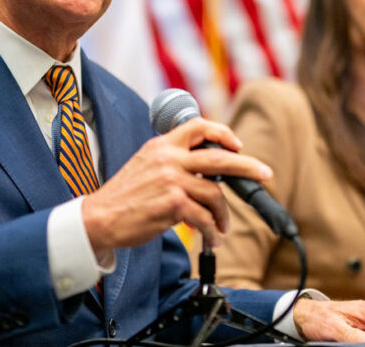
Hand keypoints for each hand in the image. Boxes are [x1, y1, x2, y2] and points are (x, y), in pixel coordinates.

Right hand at [81, 118, 271, 254]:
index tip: (238, 144)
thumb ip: (173, 160)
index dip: (223, 133)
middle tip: (265, 174)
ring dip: (223, 213)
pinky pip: (204, 217)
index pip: (198, 126)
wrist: (99, 218)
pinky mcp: (173, 204)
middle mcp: (169, 158)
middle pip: (220, 157)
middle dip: (248, 166)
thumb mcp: (146, 164)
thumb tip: (208, 171)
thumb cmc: (125, 196)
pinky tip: (211, 238)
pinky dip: (212, 230)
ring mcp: (172, 180)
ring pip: (215, 193)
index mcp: (162, 145)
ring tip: (221, 226)